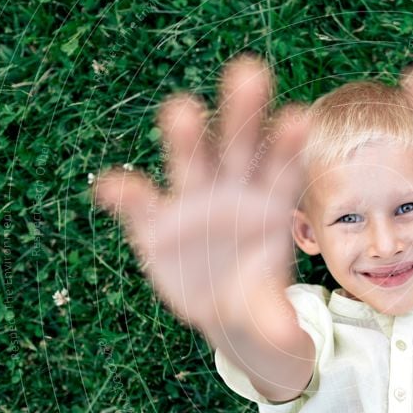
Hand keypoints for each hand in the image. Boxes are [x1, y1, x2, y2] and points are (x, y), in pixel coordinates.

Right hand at [94, 56, 308, 341]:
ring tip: (183, 108)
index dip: (290, 144)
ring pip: (190, 159)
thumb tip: (288, 340)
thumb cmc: (254, 296)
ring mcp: (192, 202)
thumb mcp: (269, 310)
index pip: (284, 167)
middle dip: (243, 112)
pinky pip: (138, 203)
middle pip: (240, 145)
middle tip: (251, 72)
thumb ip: (275, 317)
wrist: (221, 307)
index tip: (301, 117)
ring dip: (187, 133)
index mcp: (272, 204)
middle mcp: (233, 191)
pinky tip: (112, 186)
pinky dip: (125, 193)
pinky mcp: (155, 223)